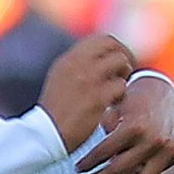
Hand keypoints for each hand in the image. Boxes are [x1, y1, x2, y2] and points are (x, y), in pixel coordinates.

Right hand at [36, 34, 134, 149]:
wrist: (48, 133)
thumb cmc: (56, 110)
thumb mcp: (60, 78)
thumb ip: (78, 65)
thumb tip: (99, 57)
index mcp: (69, 58)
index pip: (101, 39)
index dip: (116, 48)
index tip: (120, 60)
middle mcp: (79, 64)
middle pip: (114, 46)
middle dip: (125, 57)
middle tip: (126, 72)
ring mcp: (89, 79)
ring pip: (121, 63)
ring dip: (124, 76)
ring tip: (117, 91)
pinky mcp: (98, 98)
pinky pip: (121, 86)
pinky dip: (121, 95)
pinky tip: (113, 105)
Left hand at [77, 72, 173, 173]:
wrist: (162, 89)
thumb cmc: (132, 99)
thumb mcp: (114, 109)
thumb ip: (104, 131)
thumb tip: (91, 156)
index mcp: (134, 126)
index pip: (105, 153)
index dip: (88, 163)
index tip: (78, 169)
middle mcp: (154, 139)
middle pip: (120, 171)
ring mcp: (169, 147)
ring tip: (114, 168)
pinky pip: (156, 171)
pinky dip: (142, 168)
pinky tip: (132, 161)